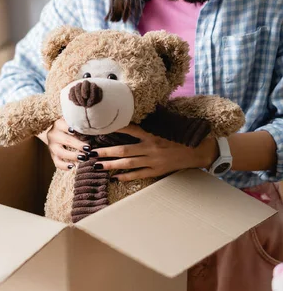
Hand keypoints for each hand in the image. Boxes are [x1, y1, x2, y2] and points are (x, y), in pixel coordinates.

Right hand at [46, 118, 90, 170]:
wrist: (54, 133)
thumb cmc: (67, 128)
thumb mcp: (70, 123)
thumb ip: (79, 127)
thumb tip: (94, 131)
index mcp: (59, 125)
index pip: (65, 125)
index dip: (73, 129)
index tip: (82, 132)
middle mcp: (54, 135)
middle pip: (66, 140)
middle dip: (78, 145)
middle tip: (88, 148)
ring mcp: (51, 146)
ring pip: (60, 152)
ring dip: (72, 156)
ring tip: (83, 158)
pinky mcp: (52, 155)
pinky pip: (57, 162)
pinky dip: (64, 166)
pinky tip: (72, 167)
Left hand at [90, 123, 212, 180]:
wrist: (198, 150)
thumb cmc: (181, 135)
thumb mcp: (167, 123)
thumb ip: (152, 120)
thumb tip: (137, 112)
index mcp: (152, 133)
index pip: (130, 129)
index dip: (115, 128)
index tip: (101, 128)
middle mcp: (150, 147)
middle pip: (123, 150)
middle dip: (105, 151)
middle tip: (91, 153)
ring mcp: (153, 161)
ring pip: (128, 163)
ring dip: (111, 165)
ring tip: (97, 166)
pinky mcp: (157, 171)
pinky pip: (138, 174)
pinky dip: (126, 176)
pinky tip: (115, 177)